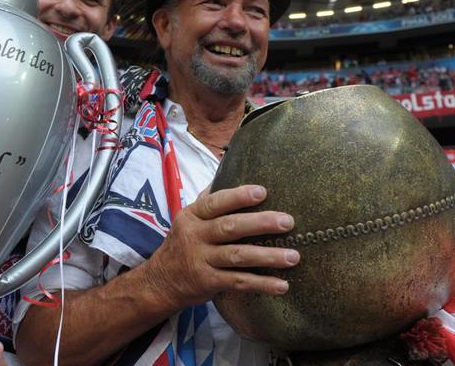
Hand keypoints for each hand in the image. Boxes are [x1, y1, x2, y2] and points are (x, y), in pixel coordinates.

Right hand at [144, 185, 299, 310]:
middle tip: (288, 222)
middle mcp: (195, 236)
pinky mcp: (208, 282)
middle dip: (261, 223)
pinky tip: (282, 285)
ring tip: (294, 256)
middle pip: (230, 227)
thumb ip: (208, 200)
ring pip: (238, 256)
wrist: (160, 281)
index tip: (262, 191)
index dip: (238, 197)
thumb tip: (228, 169)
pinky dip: (262, 284)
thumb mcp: (188, 219)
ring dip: (268, 256)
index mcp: (192, 216)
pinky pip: (239, 282)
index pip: (215, 203)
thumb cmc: (183, 244)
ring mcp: (201, 260)